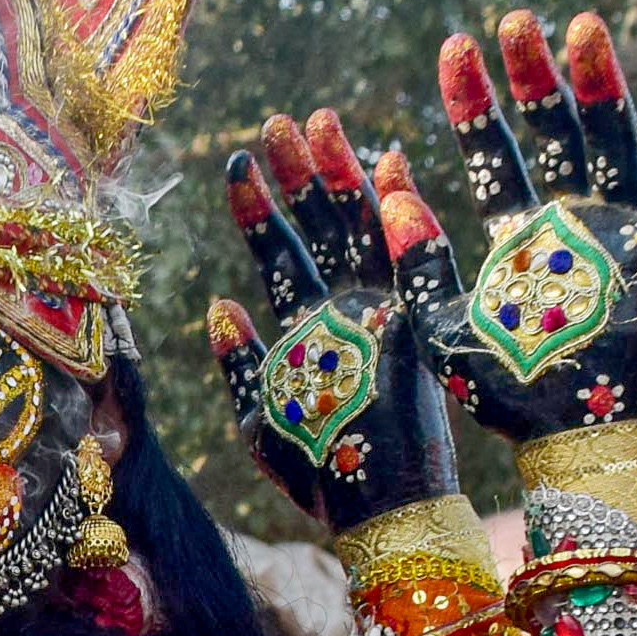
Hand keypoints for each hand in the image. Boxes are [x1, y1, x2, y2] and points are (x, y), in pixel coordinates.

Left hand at [207, 108, 463, 537]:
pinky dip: (403, 214)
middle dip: (298, 173)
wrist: (385, 514)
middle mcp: (347, 312)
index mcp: (310, 327)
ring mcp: (385, 314)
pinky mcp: (418, 325)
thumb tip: (218, 304)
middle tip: (277, 121)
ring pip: (360, 229)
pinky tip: (393, 162)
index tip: (235, 162)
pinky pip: (411, 258)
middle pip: (318, 227)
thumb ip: (239, 364)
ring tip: (319, 122)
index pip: (279, 253)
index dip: (258, 208)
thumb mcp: (260, 419)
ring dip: (340, 175)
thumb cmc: (323, 475)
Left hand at [415, 11, 636, 442]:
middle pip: (554, 130)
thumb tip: (387, 186)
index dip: (474, 101)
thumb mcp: (436, 327)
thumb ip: (415, 260)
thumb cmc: (502, 397)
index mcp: (516, 236)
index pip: (493, 150)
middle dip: (535, 75)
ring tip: (582, 24)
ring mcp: (618, 234)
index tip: (454, 47)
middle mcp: (569, 225)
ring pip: (612, 142)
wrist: (568, 444)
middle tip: (516, 18)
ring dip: (600, 84)